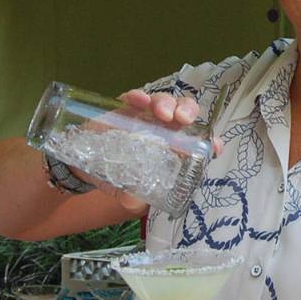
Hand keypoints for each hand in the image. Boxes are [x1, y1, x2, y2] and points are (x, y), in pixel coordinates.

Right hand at [73, 90, 221, 214]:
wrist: (85, 165)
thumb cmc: (118, 175)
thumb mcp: (128, 190)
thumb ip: (133, 198)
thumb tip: (134, 203)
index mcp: (174, 148)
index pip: (198, 141)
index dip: (210, 142)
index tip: (215, 147)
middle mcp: (164, 129)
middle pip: (185, 113)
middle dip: (189, 111)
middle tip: (183, 120)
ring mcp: (145, 116)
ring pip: (164, 101)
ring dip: (167, 103)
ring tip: (162, 113)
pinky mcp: (125, 107)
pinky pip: (135, 97)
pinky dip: (139, 96)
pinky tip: (137, 100)